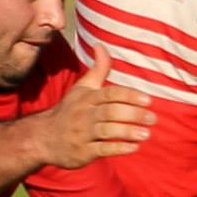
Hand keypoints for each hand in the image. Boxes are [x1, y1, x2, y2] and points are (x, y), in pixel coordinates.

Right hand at [33, 47, 154, 167]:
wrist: (43, 137)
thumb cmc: (70, 110)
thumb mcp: (82, 88)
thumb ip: (98, 69)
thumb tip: (101, 45)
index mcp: (87, 97)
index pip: (110, 94)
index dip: (129, 96)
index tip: (147, 99)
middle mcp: (84, 114)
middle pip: (110, 112)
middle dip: (133, 114)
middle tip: (152, 118)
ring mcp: (83, 134)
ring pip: (107, 131)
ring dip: (128, 132)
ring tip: (147, 133)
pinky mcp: (83, 152)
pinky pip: (102, 149)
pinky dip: (118, 148)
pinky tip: (134, 147)